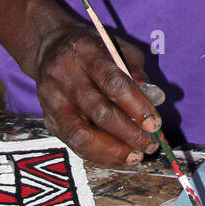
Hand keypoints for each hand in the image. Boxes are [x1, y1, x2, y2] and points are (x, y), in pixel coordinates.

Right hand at [34, 23, 165, 167]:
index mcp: (84, 50)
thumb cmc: (94, 50)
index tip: (154, 123)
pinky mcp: (49, 119)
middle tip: (149, 144)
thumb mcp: (118, 47)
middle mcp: (62, 74)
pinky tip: (119, 158)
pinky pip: (74, 144)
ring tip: (135, 156)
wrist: (50, 49)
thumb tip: (155, 99)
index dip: (136, 106)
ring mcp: (51, 99)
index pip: (112, 82)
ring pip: (80, 134)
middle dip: (128, 132)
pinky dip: (99, 156)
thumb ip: (136, 71)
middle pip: (97, 110)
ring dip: (112, 151)